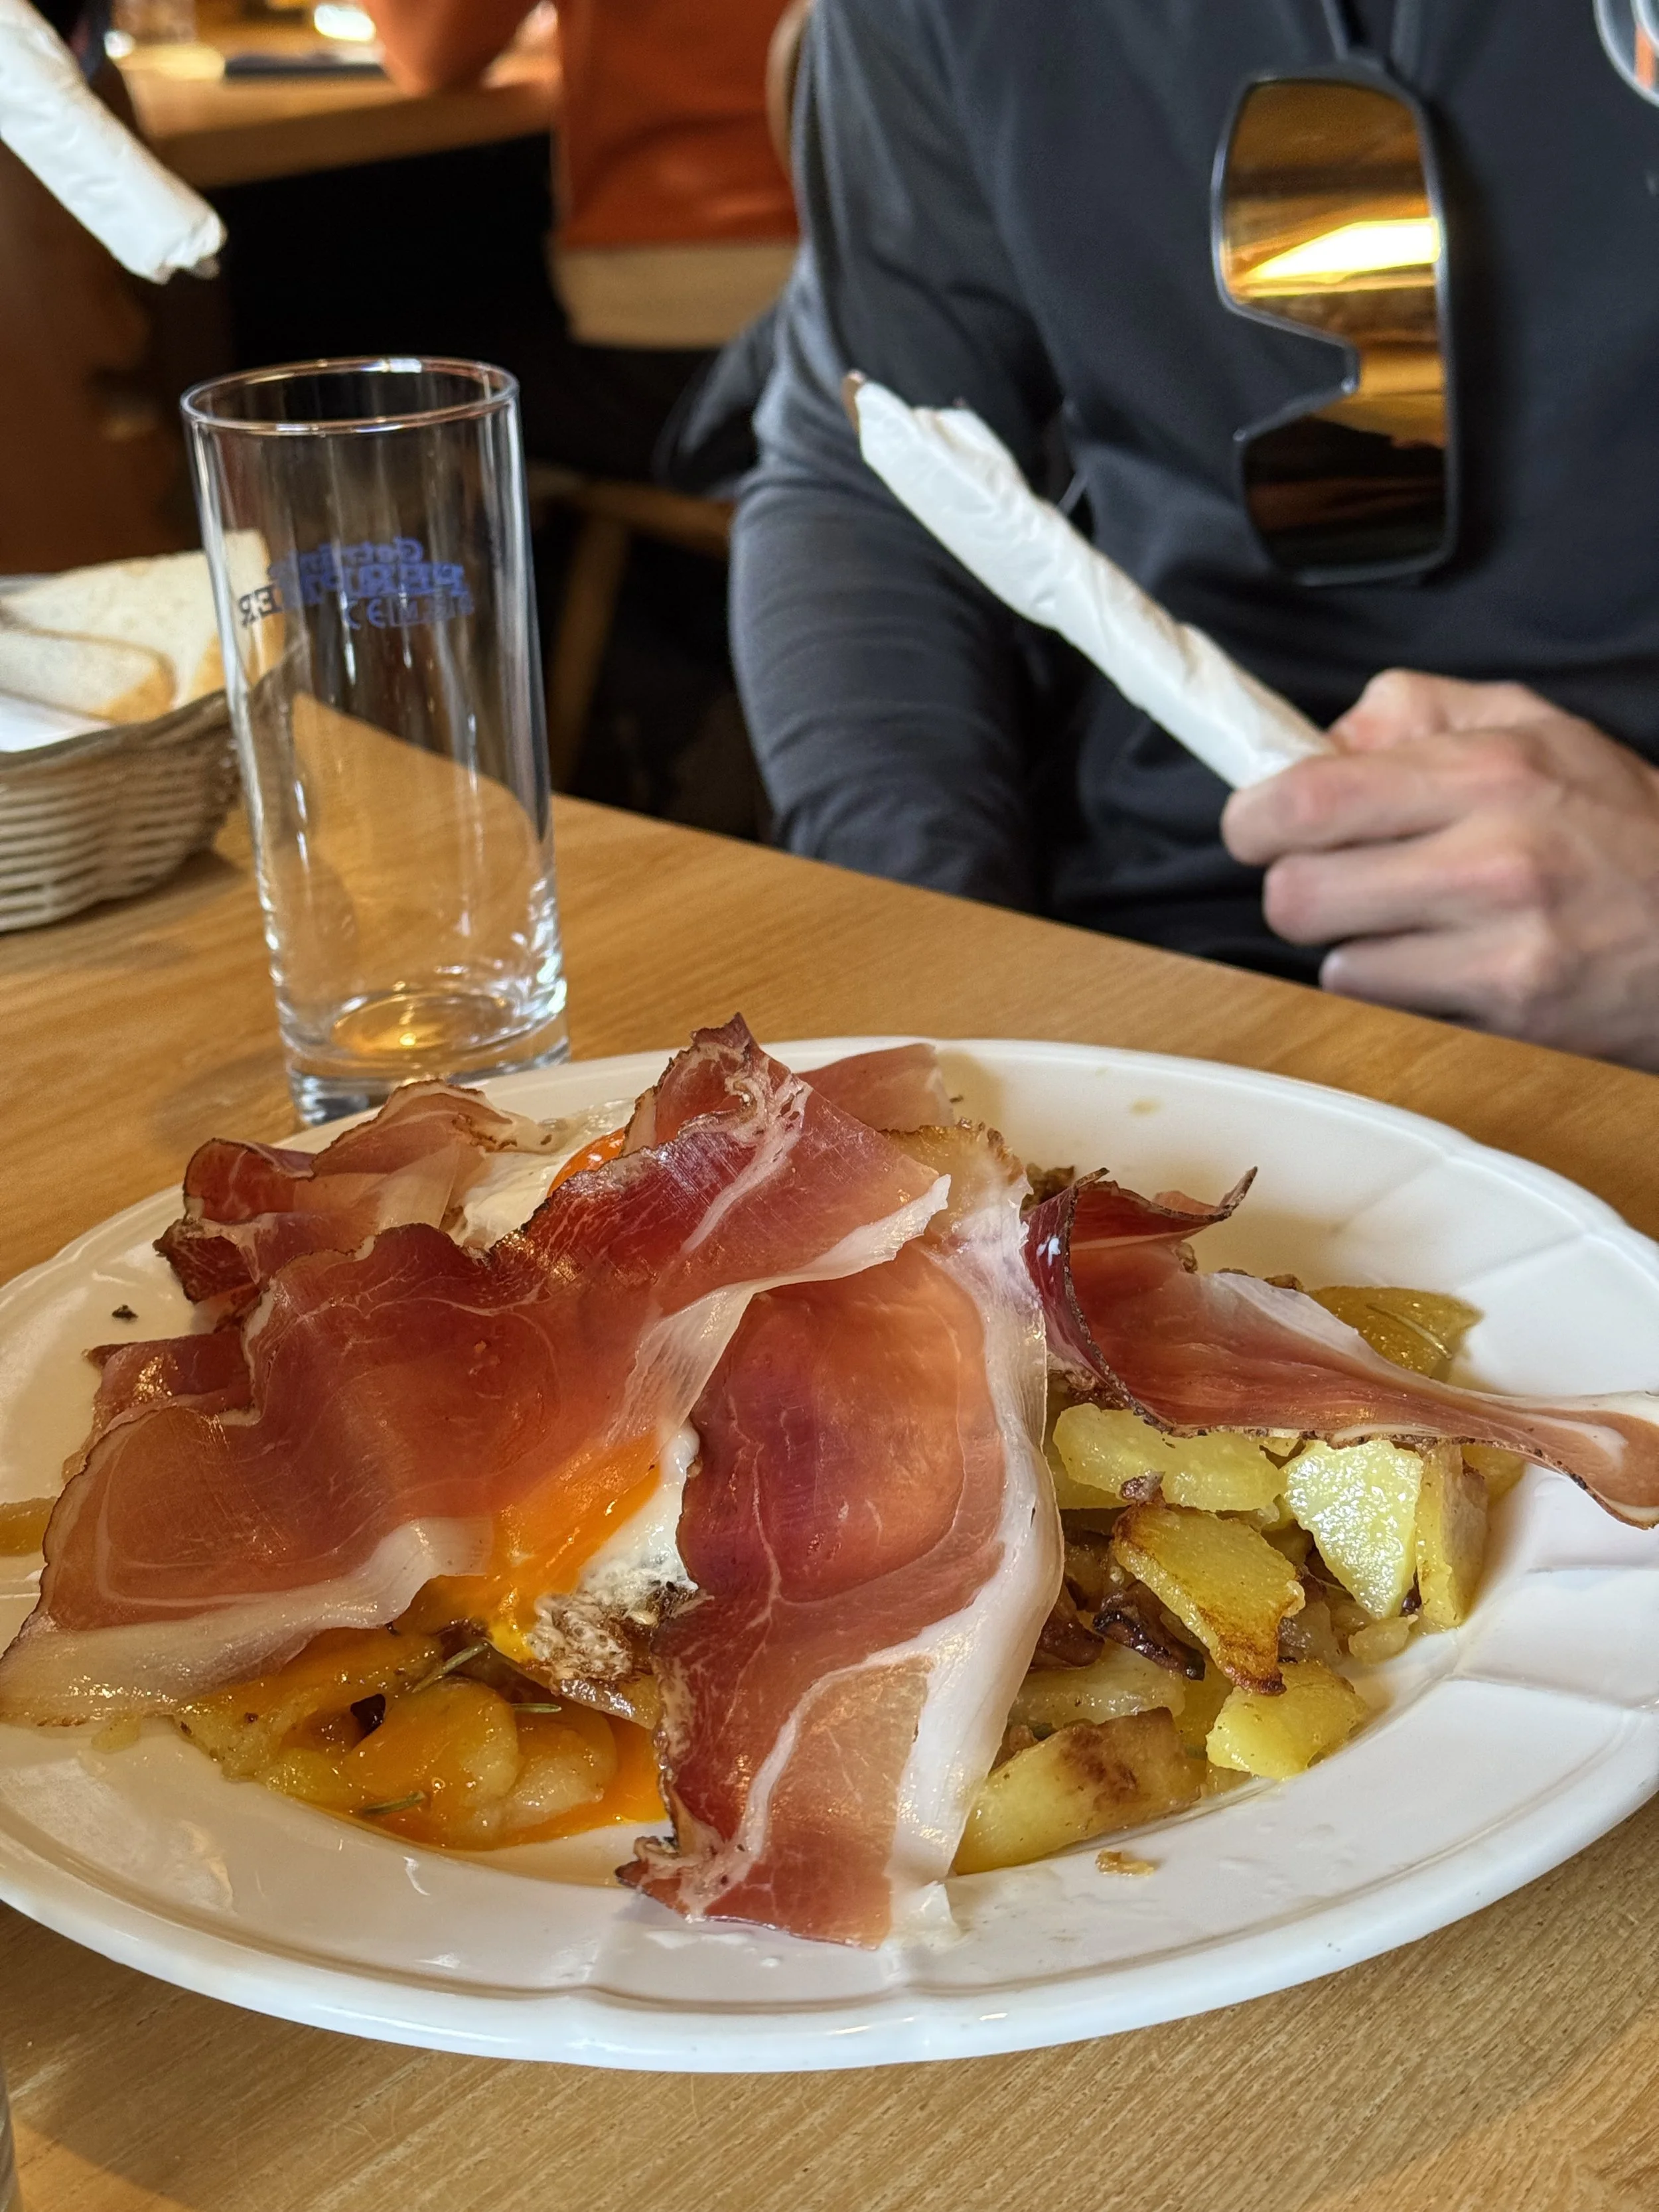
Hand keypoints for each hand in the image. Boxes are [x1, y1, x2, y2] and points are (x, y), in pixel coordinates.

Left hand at [1220, 670, 1658, 1067]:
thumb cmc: (1619, 827)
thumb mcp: (1539, 730)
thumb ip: (1424, 712)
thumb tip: (1328, 735)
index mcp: (1489, 772)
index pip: (1307, 796)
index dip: (1254, 817)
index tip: (1259, 825)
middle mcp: (1491, 856)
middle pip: (1295, 893)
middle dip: (1299, 891)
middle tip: (1338, 882)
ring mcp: (1501, 945)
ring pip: (1335, 964)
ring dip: (1355, 950)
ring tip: (1417, 926)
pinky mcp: (1508, 1015)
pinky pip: (1388, 1010)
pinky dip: (1399, 994)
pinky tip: (1452, 968)